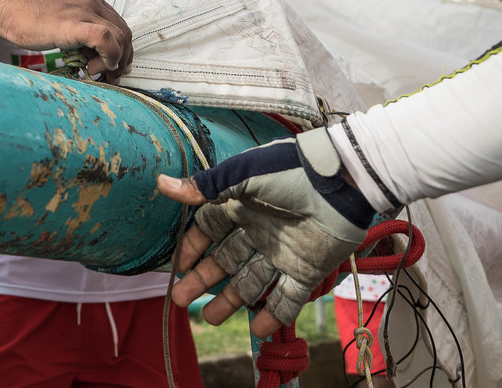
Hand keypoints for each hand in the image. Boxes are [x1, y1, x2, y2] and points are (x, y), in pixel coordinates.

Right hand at [0, 0, 132, 76]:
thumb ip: (74, 26)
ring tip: (99, 74)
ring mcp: (84, 10)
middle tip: (113, 76)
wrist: (0, 1)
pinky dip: (109, 57)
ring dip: (116, 61)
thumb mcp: (57, 16)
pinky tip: (95, 67)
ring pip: (120, 36)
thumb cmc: (21, 11)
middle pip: (124, 32)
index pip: (118, 24)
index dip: (120, 48)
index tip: (113, 66)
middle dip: (123, 58)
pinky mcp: (75, 23)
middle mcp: (92, 1)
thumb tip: (84, 50)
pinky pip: (106, 40)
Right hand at [156, 128, 372, 337]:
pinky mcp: (307, 270)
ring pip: (250, 283)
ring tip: (211, 319)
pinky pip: (287, 298)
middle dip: (203, 280)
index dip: (193, 248)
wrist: (340, 183)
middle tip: (181, 301)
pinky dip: (273, 316)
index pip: (209, 231)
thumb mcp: (242, 174)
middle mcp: (258, 232)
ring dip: (231, 301)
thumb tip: (162, 185)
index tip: (178, 267)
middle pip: (225, 261)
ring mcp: (282, 253)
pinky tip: (257, 330)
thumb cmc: (289, 171)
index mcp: (241, 206)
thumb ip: (205, 187)